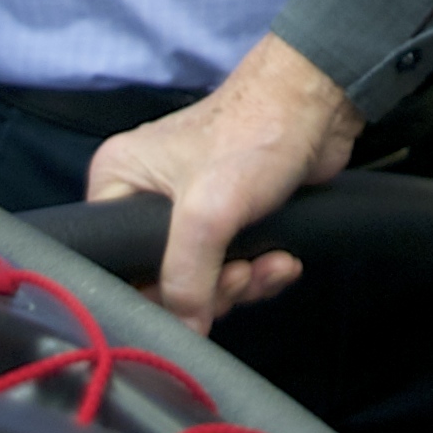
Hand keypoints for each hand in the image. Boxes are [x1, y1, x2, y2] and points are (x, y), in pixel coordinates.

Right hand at [87, 32, 364, 332]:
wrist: (319, 100)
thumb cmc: (255, 132)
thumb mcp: (207, 212)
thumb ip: (185, 278)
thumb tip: (183, 332)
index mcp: (120, 181)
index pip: (114, 260)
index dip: (151, 291)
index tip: (190, 299)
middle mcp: (147, 194)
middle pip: (162, 277)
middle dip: (209, 289)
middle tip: (239, 277)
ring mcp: (191, 206)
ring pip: (203, 277)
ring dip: (241, 283)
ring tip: (268, 265)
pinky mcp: (231, 215)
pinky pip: (234, 265)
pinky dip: (260, 271)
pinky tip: (283, 261)